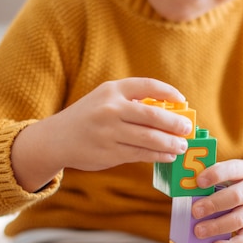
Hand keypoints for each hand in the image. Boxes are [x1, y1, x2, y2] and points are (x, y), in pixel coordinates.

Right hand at [12, 78, 192, 191]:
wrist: (56, 139)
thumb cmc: (88, 118)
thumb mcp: (104, 100)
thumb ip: (131, 102)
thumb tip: (170, 114)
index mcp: (111, 90)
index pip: (147, 86)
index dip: (168, 92)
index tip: (182, 100)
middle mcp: (110, 109)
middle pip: (153, 115)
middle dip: (175, 123)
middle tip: (187, 129)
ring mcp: (109, 132)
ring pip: (149, 138)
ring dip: (170, 143)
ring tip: (181, 146)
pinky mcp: (109, 152)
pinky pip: (141, 154)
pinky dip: (158, 155)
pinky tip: (167, 156)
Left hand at [191, 159, 242, 242]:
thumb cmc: (237, 185)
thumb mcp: (230, 175)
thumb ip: (212, 179)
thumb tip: (185, 187)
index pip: (233, 169)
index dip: (216, 175)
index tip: (198, 182)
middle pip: (237, 196)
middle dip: (214, 204)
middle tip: (195, 211)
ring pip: (240, 219)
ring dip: (217, 226)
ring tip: (199, 231)